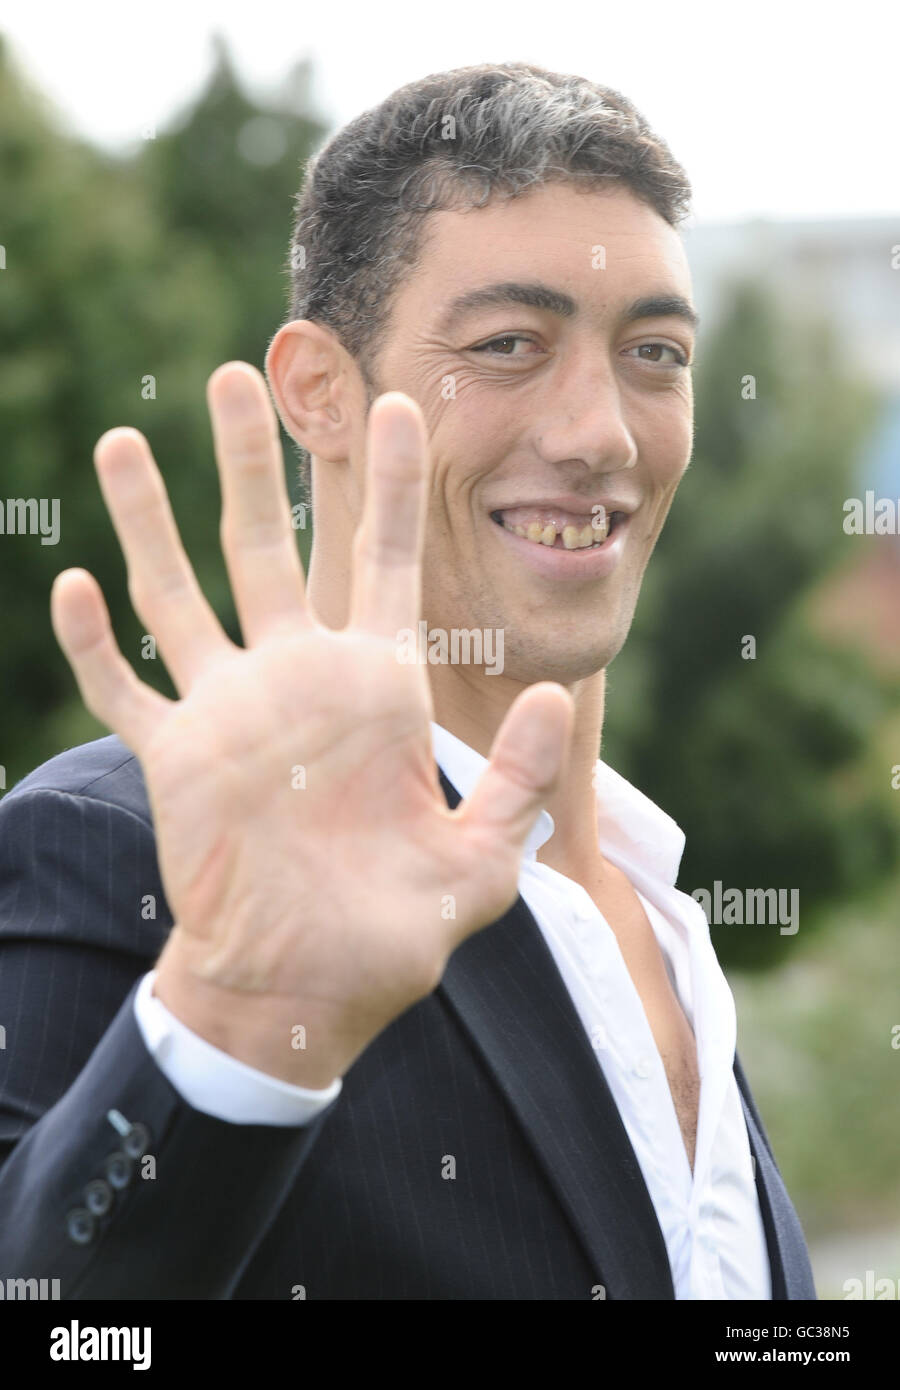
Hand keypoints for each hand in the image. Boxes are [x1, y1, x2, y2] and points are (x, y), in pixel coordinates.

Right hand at [51, 363, 573, 1086]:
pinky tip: (73, 582)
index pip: (389, 561)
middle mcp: (299, 680)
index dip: (393, 484)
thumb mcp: (478, 861)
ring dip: (152, 520)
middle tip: (241, 374)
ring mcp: (230, 713)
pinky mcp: (174, 759)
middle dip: (252, 461)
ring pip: (181, 594)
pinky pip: (122, 689)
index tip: (399, 402)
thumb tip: (550, 691)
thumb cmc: (395, 934)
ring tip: (126, 439)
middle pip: (269, 545)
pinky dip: (93, 644)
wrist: (304, 991)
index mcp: (378, 688)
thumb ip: (514, 778)